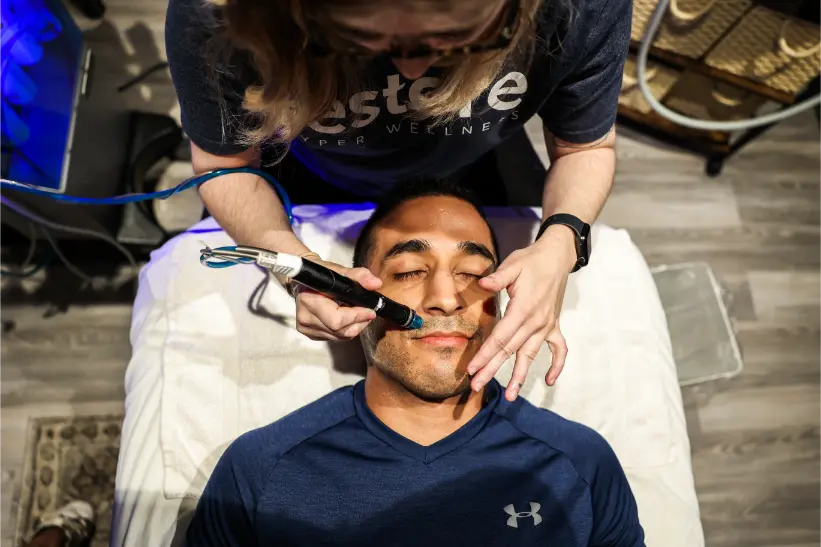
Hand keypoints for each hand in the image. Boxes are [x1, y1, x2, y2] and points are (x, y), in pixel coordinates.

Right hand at [293, 257, 382, 340]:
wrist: (304, 280)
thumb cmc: (321, 274)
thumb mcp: (339, 270)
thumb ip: (358, 276)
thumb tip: (375, 283)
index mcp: (309, 300)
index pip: (336, 319)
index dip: (356, 316)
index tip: (370, 310)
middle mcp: (305, 318)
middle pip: (340, 331)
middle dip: (359, 323)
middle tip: (368, 313)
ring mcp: (306, 328)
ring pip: (339, 336)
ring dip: (354, 327)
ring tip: (359, 314)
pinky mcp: (310, 334)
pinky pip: (335, 338)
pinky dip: (345, 330)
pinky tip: (347, 318)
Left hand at [466, 225, 575, 400]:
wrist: (557, 257)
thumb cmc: (531, 260)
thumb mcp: (513, 264)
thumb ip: (498, 276)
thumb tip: (481, 282)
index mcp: (523, 309)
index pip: (500, 337)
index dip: (485, 355)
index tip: (472, 369)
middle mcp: (536, 322)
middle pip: (510, 351)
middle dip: (492, 369)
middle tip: (476, 386)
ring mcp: (547, 326)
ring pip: (530, 355)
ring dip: (520, 376)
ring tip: (511, 396)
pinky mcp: (554, 326)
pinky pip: (559, 350)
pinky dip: (556, 366)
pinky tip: (549, 381)